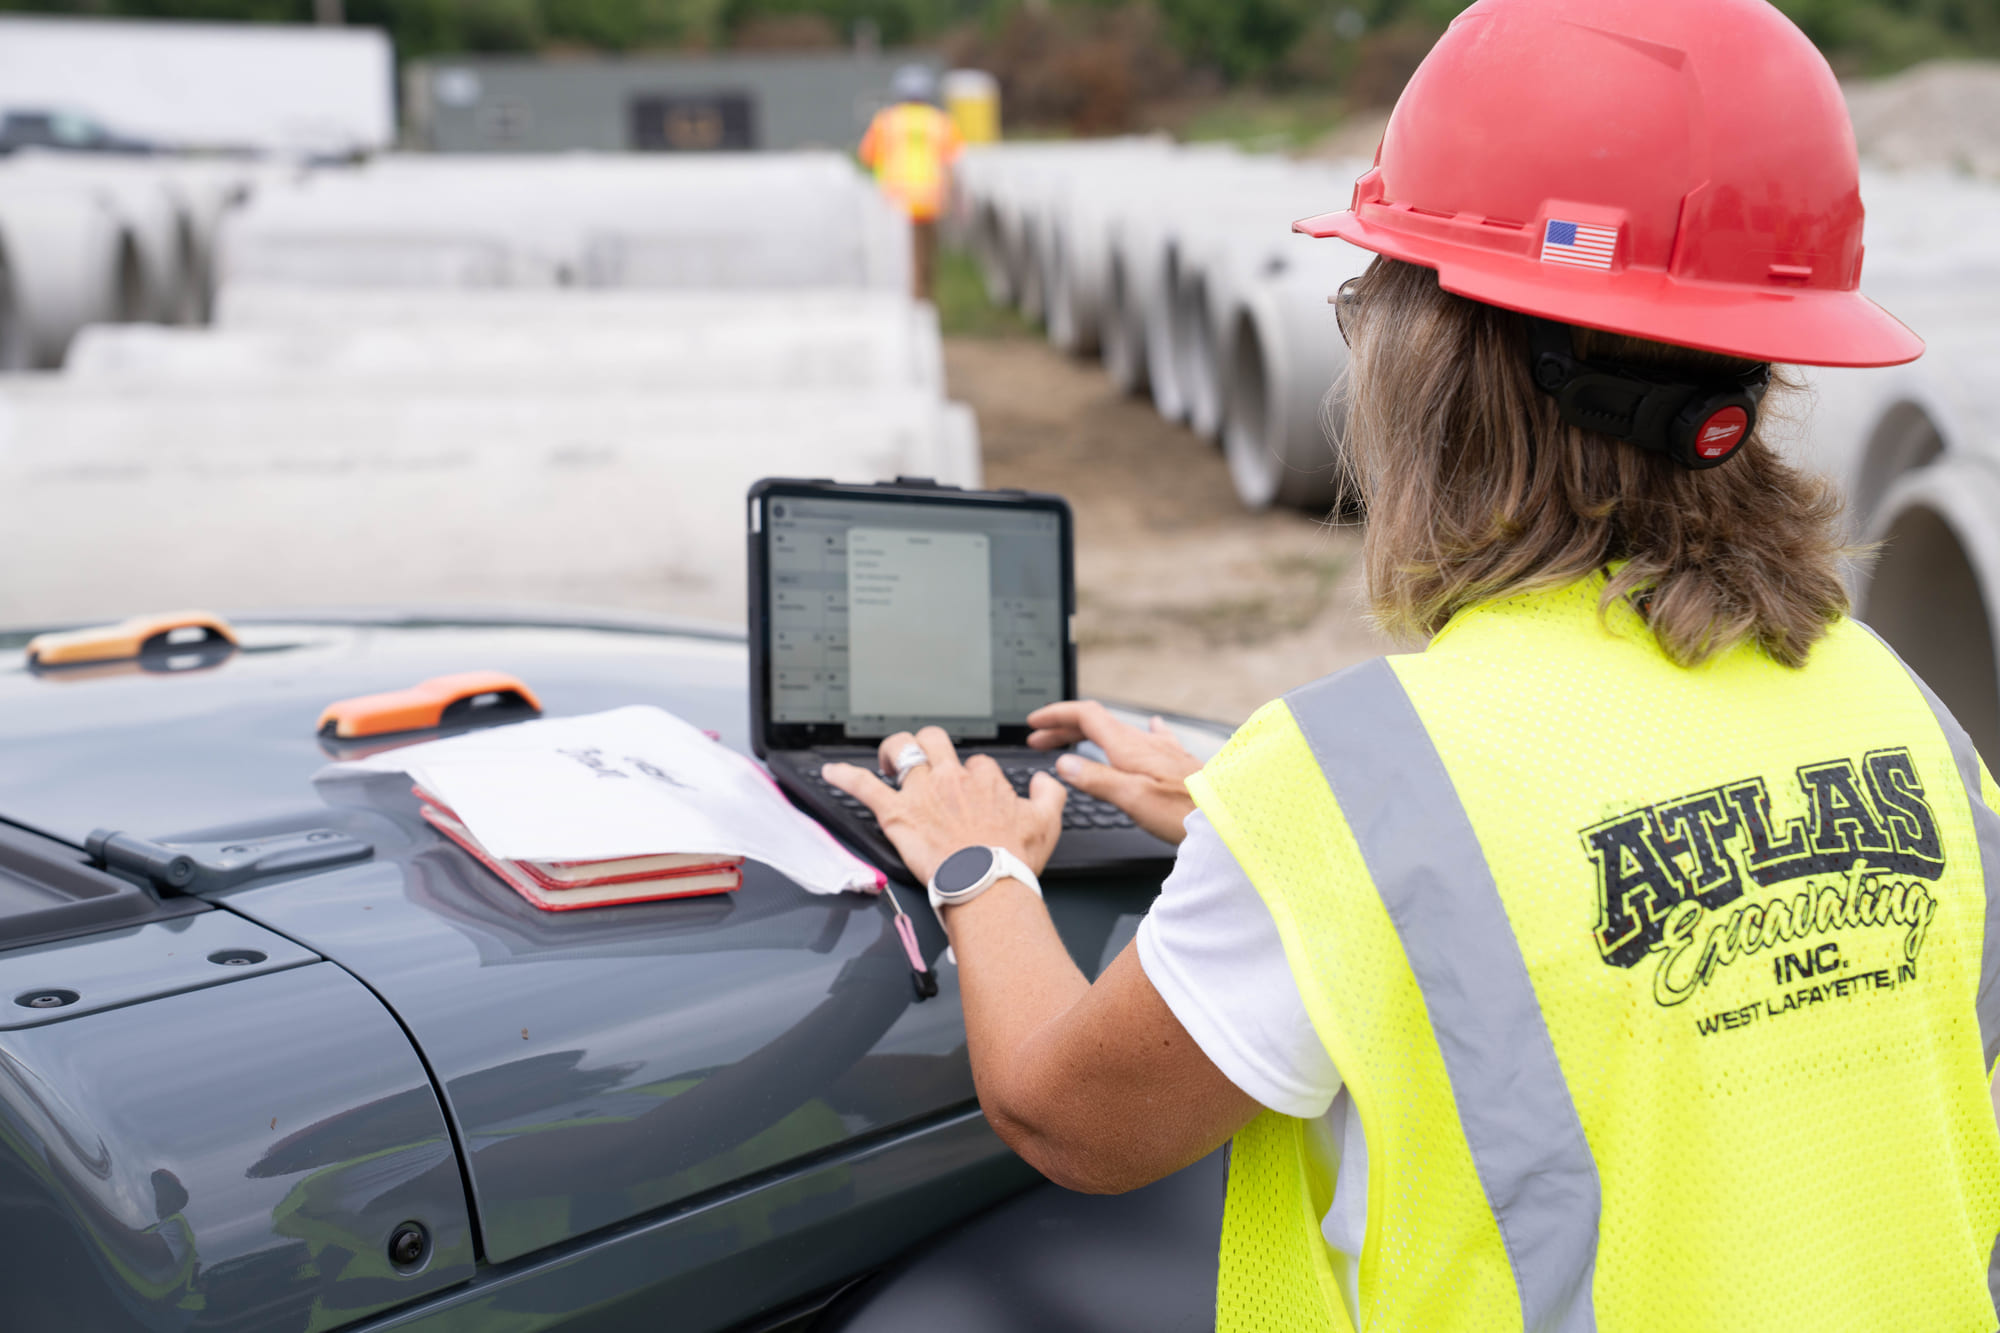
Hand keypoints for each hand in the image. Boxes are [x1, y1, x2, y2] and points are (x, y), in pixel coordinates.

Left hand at [822, 726, 1064, 884]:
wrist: (986, 883)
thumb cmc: (1012, 859)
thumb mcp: (1047, 823)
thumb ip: (1049, 794)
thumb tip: (1046, 780)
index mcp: (983, 779)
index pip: (974, 762)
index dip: (969, 775)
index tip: (967, 791)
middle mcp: (951, 778)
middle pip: (934, 740)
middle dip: (927, 745)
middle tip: (921, 761)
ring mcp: (921, 792)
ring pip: (901, 750)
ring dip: (892, 751)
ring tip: (888, 760)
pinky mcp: (896, 813)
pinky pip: (864, 786)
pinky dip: (844, 776)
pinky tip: (831, 771)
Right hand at [1026, 701, 1201, 844]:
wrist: (1227, 817)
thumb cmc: (1184, 812)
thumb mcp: (1132, 798)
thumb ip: (1096, 780)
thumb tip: (1064, 764)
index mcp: (1129, 747)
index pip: (1086, 716)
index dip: (1056, 715)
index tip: (1034, 724)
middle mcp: (1145, 743)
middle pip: (1097, 723)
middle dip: (1064, 727)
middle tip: (1039, 740)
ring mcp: (1161, 750)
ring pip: (1117, 732)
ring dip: (1090, 734)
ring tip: (1073, 742)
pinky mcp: (1175, 762)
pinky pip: (1147, 739)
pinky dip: (1129, 736)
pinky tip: (1148, 729)